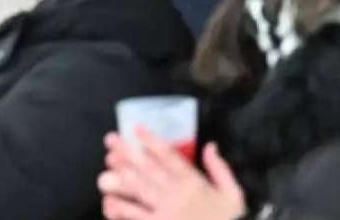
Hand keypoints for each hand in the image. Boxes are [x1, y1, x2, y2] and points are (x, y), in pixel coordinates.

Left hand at [98, 128, 244, 219]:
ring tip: (106, 166)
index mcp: (194, 183)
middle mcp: (177, 195)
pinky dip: (121, 210)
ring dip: (120, 177)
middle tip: (110, 139)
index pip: (170, 157)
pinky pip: (136, 218)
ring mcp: (166, 213)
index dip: (151, 141)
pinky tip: (109, 202)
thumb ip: (220, 168)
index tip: (136, 128)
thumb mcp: (232, 193)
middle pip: (147, 169)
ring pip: (138, 191)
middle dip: (127, 152)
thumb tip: (211, 146)